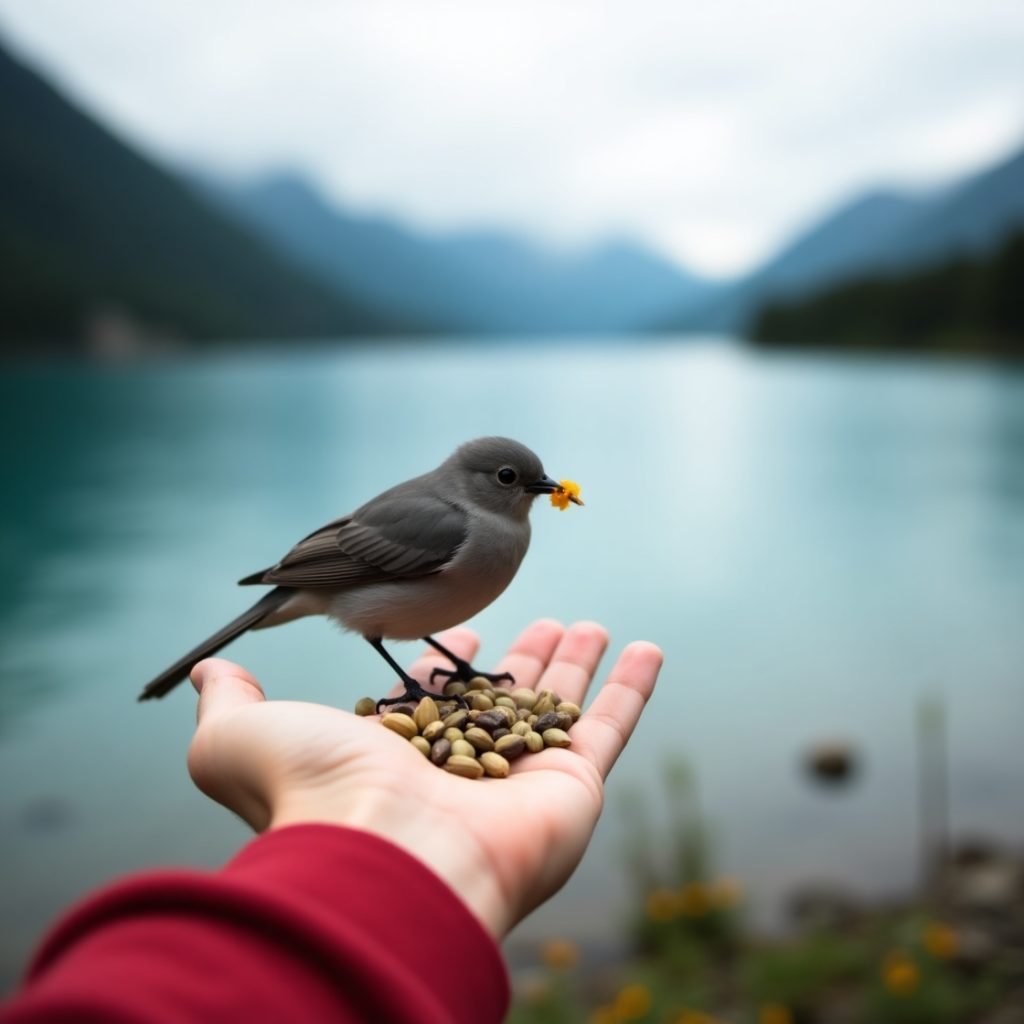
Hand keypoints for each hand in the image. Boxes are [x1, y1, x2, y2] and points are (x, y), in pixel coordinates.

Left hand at [187, 620, 662, 937]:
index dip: (454, 661)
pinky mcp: (575, 786)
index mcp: (400, 754)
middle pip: (505, 698)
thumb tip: (207, 675)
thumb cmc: (313, 791)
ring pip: (559, 708)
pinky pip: (613, 726)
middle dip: (528, 657)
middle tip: (548, 617)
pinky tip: (647, 647)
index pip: (437, 697)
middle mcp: (464, 768)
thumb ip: (229, 702)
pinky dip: (634, 688)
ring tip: (591, 623)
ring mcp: (524, 778)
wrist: (384, 856)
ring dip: (579, 666)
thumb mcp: (245, 735)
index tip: (467, 624)